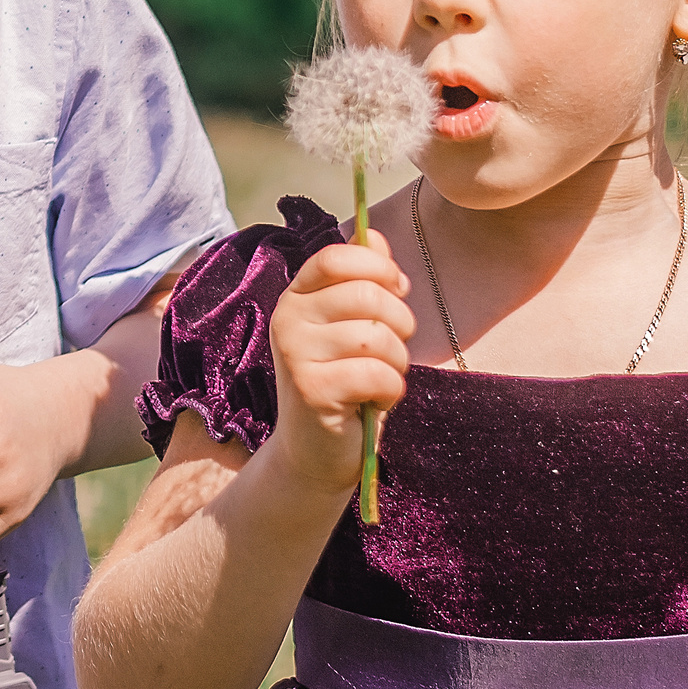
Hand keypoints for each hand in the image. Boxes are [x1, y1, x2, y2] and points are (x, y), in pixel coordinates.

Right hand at [263, 232, 415, 496]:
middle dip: (400, 322)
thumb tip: (375, 238)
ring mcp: (295, 355)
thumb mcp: (353, 327)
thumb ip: (364, 281)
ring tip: (382, 378)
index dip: (378, 268)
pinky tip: (376, 400)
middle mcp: (288, 319)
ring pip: (377, 337)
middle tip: (394, 347)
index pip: (337, 257)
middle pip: (366, 296)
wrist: (316, 451)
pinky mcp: (312, 391)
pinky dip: (391, 390)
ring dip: (397, 362)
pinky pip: (377, 374)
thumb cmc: (343, 382)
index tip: (397, 289)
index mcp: (297, 296)